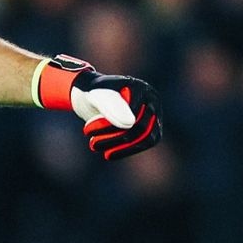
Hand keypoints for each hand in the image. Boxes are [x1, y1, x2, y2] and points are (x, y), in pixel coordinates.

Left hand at [36, 55, 162, 160]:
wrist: (96, 95)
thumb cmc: (93, 92)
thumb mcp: (95, 95)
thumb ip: (110, 105)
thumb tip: (130, 123)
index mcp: (139, 87)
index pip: (131, 111)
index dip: (110, 125)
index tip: (87, 131)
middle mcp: (151, 100)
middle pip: (140, 125)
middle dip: (114, 138)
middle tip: (92, 144)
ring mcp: (155, 114)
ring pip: (146, 137)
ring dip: (123, 148)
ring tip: (101, 151)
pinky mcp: (154, 127)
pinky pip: (145, 142)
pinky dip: (127, 150)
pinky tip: (109, 154)